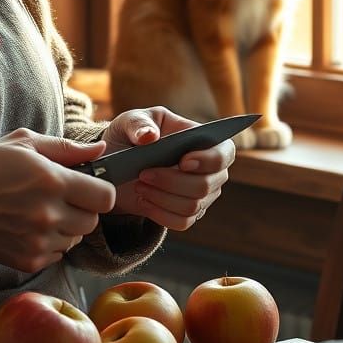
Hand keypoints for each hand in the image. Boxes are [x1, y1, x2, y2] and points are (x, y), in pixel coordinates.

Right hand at [0, 128, 116, 271]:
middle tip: (60, 197)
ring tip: (39, 211)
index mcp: (52, 181)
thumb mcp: (22, 144)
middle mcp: (49, 214)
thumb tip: (101, 151)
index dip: (99, 189)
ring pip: (75, 239)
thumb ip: (66, 148)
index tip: (87, 185)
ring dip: (65, 227)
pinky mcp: (27, 261)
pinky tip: (29, 227)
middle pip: (93, 221)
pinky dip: (49, 244)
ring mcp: (38, 241)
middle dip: (82, 208)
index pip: (105, 197)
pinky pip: (57, 255)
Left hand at [101, 108, 233, 230]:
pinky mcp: (188, 213)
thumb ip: (138, 124)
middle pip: (205, 185)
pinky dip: (160, 213)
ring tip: (139, 185)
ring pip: (192, 205)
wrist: (119, 161)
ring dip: (162, 197)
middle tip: (143, 173)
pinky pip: (182, 222)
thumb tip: (148, 136)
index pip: (223, 154)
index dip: (208, 160)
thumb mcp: (130, 120)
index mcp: (204, 140)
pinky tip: (143, 201)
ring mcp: (201, 194)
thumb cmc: (133, 133)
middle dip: (171, 181)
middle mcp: (210, 170)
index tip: (183, 162)